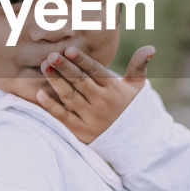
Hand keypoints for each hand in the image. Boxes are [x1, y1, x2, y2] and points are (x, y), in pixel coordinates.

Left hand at [35, 44, 154, 143]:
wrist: (137, 142)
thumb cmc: (134, 108)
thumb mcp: (138, 87)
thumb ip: (139, 65)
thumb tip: (150, 47)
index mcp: (114, 88)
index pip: (95, 71)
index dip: (81, 60)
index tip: (68, 49)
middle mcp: (102, 102)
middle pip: (80, 82)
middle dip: (64, 68)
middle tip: (50, 55)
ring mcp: (90, 117)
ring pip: (70, 97)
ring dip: (55, 82)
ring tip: (44, 67)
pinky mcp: (81, 131)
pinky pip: (63, 117)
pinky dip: (51, 106)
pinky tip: (39, 94)